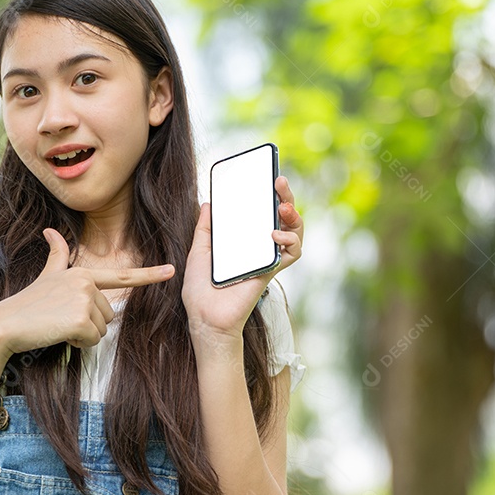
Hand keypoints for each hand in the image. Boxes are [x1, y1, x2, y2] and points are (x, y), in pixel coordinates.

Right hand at [0, 228, 175, 355]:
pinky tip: (58, 333)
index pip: (123, 277)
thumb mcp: (45, 275)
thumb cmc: (26, 303)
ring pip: (102, 330)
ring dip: (82, 334)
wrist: (5, 323)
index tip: (171, 270)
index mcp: (84, 274)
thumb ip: (56, 255)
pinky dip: (77, 343)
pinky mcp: (83, 320)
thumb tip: (49, 230)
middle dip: (88, 323)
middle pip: (108, 315)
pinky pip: (93, 340)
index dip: (150, 275)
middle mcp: (88, 283)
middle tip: (61, 319)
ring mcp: (86, 300)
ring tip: (57, 325)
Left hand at [181, 175, 303, 341]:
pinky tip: (276, 235)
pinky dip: (291, 242)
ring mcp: (267, 258)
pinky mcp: (271, 270)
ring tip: (284, 207)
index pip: (262, 213)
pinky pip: (292, 254)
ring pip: (294, 233)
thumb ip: (206, 228)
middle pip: (282, 217)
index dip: (268, 195)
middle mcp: (259, 247)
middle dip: (286, 197)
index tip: (266, 177)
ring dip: (294, 216)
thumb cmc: (201, 290)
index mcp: (243, 241)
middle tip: (279, 181)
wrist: (205, 317)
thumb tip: (209, 203)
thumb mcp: (199, 251)